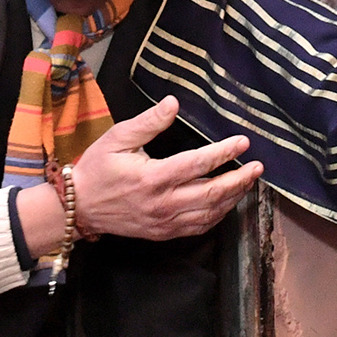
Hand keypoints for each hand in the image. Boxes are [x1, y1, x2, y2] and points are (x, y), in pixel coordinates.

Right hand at [69, 98, 261, 240]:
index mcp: (153, 177)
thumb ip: (148, 122)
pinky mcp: (163, 233)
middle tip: (257, 167)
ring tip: (248, 181)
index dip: (224, 152)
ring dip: (233, 197)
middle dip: (239, 179)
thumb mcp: (117, 138)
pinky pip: (198, 227)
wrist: (79, 207)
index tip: (243, 142)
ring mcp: (165, 222)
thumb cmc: (97, 169)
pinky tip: (227, 203)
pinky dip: (218, 215)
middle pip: (212, 193)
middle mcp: (163, 203)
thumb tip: (173, 103)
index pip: (198, 164)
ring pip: (210, 213)